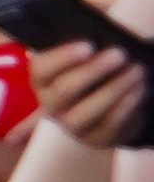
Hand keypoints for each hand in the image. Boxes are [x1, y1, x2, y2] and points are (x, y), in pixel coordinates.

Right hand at [35, 41, 149, 144]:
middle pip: (64, 90)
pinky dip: (127, 104)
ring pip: (88, 109)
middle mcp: (52, 105)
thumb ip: (85, 54)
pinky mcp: (97, 138)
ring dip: (114, 88)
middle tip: (119, 54)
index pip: (41, 70)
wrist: (106, 113)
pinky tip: (139, 88)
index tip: (88, 46)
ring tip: (136, 70)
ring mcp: (72, 125)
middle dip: (93, 70)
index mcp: (42, 82)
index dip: (62, 58)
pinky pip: (111, 122)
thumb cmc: (93, 78)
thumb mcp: (82, 64)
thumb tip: (102, 44)